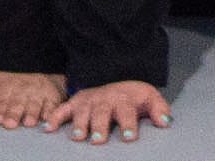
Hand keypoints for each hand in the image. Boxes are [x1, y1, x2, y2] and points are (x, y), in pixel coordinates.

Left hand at [0, 69, 66, 128]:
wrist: (39, 63)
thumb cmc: (13, 77)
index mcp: (8, 88)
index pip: (3, 101)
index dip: (0, 110)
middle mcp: (23, 91)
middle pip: (18, 104)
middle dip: (14, 113)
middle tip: (11, 123)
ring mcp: (38, 94)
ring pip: (35, 104)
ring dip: (32, 113)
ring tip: (28, 121)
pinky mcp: (52, 96)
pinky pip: (52, 104)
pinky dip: (51, 111)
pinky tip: (47, 117)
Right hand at [45, 80, 171, 143]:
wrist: (115, 75)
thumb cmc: (132, 96)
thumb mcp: (149, 97)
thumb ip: (159, 109)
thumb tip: (166, 122)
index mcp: (124, 99)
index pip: (127, 111)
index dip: (129, 123)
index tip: (129, 136)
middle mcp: (105, 99)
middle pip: (102, 112)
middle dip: (100, 126)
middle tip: (98, 140)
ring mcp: (89, 100)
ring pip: (83, 112)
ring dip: (80, 124)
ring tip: (79, 137)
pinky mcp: (75, 102)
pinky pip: (63, 109)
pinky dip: (55, 117)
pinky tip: (48, 128)